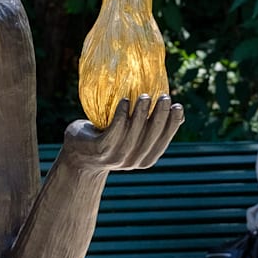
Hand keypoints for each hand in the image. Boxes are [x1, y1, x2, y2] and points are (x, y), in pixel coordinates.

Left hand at [62, 94, 181, 172]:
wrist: (78, 153)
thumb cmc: (108, 137)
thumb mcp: (132, 133)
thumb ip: (150, 126)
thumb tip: (179, 112)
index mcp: (145, 158)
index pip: (163, 141)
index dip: (172, 124)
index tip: (178, 105)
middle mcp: (132, 161)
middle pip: (150, 138)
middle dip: (159, 116)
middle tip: (163, 96)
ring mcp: (115, 158)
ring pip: (132, 135)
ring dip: (140, 115)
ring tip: (144, 96)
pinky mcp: (99, 151)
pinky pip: (113, 133)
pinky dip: (120, 117)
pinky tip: (124, 102)